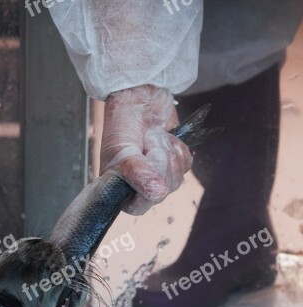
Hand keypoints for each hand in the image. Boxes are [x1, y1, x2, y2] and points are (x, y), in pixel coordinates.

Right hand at [100, 85, 192, 214]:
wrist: (138, 98)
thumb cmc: (121, 125)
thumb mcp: (122, 150)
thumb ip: (138, 174)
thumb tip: (159, 193)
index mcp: (121, 191)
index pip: (140, 206)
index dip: (146, 187)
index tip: (144, 161)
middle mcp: (141, 189)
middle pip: (163, 192)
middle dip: (159, 162)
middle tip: (145, 144)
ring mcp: (160, 178)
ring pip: (177, 178)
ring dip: (167, 151)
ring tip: (151, 139)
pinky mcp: (175, 164)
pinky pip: (186, 164)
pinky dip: (177, 147)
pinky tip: (165, 138)